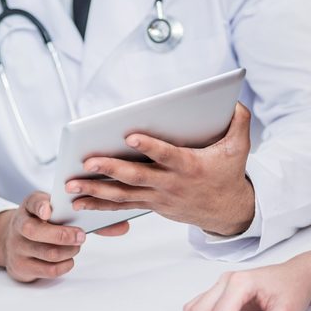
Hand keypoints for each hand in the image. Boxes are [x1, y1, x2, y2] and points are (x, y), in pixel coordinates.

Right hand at [0, 191, 128, 281]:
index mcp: (30, 206)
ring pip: (45, 252)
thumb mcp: (58, 213)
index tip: (49, 211)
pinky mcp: (21, 266)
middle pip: (35, 231)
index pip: (32, 202)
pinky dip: (64, 265)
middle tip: (82, 236)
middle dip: (62, 235)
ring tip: (76, 246)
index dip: (40, 206)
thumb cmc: (45, 224)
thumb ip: (89, 216)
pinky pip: (46, 270)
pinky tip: (69, 259)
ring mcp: (18, 247)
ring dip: (68, 251)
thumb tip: (124, 226)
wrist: (12, 241)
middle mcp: (19, 225)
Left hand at [65, 104, 254, 235]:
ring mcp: (158, 198)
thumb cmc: (228, 173)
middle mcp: (170, 184)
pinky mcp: (150, 205)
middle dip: (111, 169)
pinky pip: (122, 207)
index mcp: (189, 166)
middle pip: (137, 177)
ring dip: (96, 191)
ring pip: (123, 195)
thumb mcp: (239, 147)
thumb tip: (233, 100)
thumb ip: (238, 122)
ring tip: (71, 186)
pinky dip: (100, 206)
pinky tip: (79, 203)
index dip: (150, 146)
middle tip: (88, 161)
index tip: (130, 135)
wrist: (227, 211)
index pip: (167, 155)